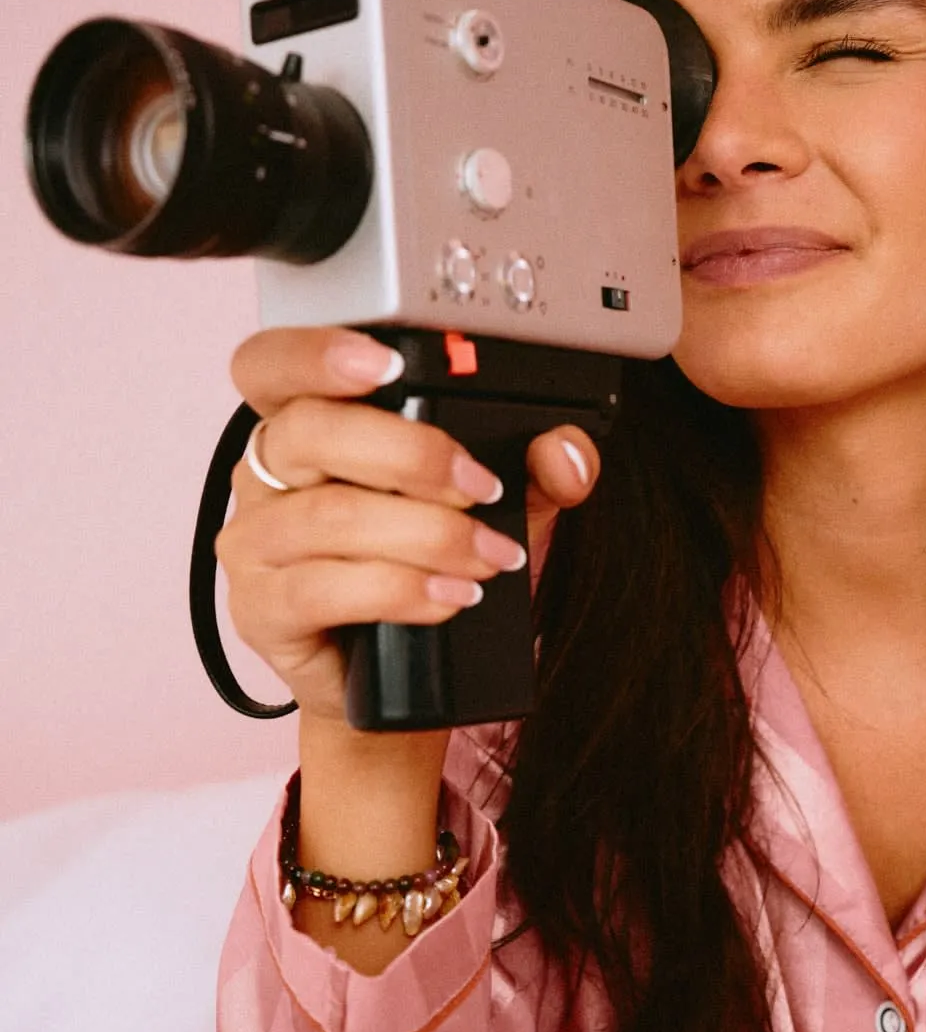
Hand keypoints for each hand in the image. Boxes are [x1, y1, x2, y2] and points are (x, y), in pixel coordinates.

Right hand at [217, 326, 600, 727]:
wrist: (406, 679)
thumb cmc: (429, 571)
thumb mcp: (493, 509)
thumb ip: (536, 469)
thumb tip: (564, 454)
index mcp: (306, 424)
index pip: (274, 364)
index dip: (316, 352)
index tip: (387, 365)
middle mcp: (267, 474)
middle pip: (310, 431)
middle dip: (411, 454)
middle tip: (479, 487)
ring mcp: (254, 543)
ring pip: (327, 517)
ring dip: (426, 536)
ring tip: (487, 558)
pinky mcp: (260, 609)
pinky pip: (321, 590)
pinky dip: (399, 590)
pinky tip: (448, 597)